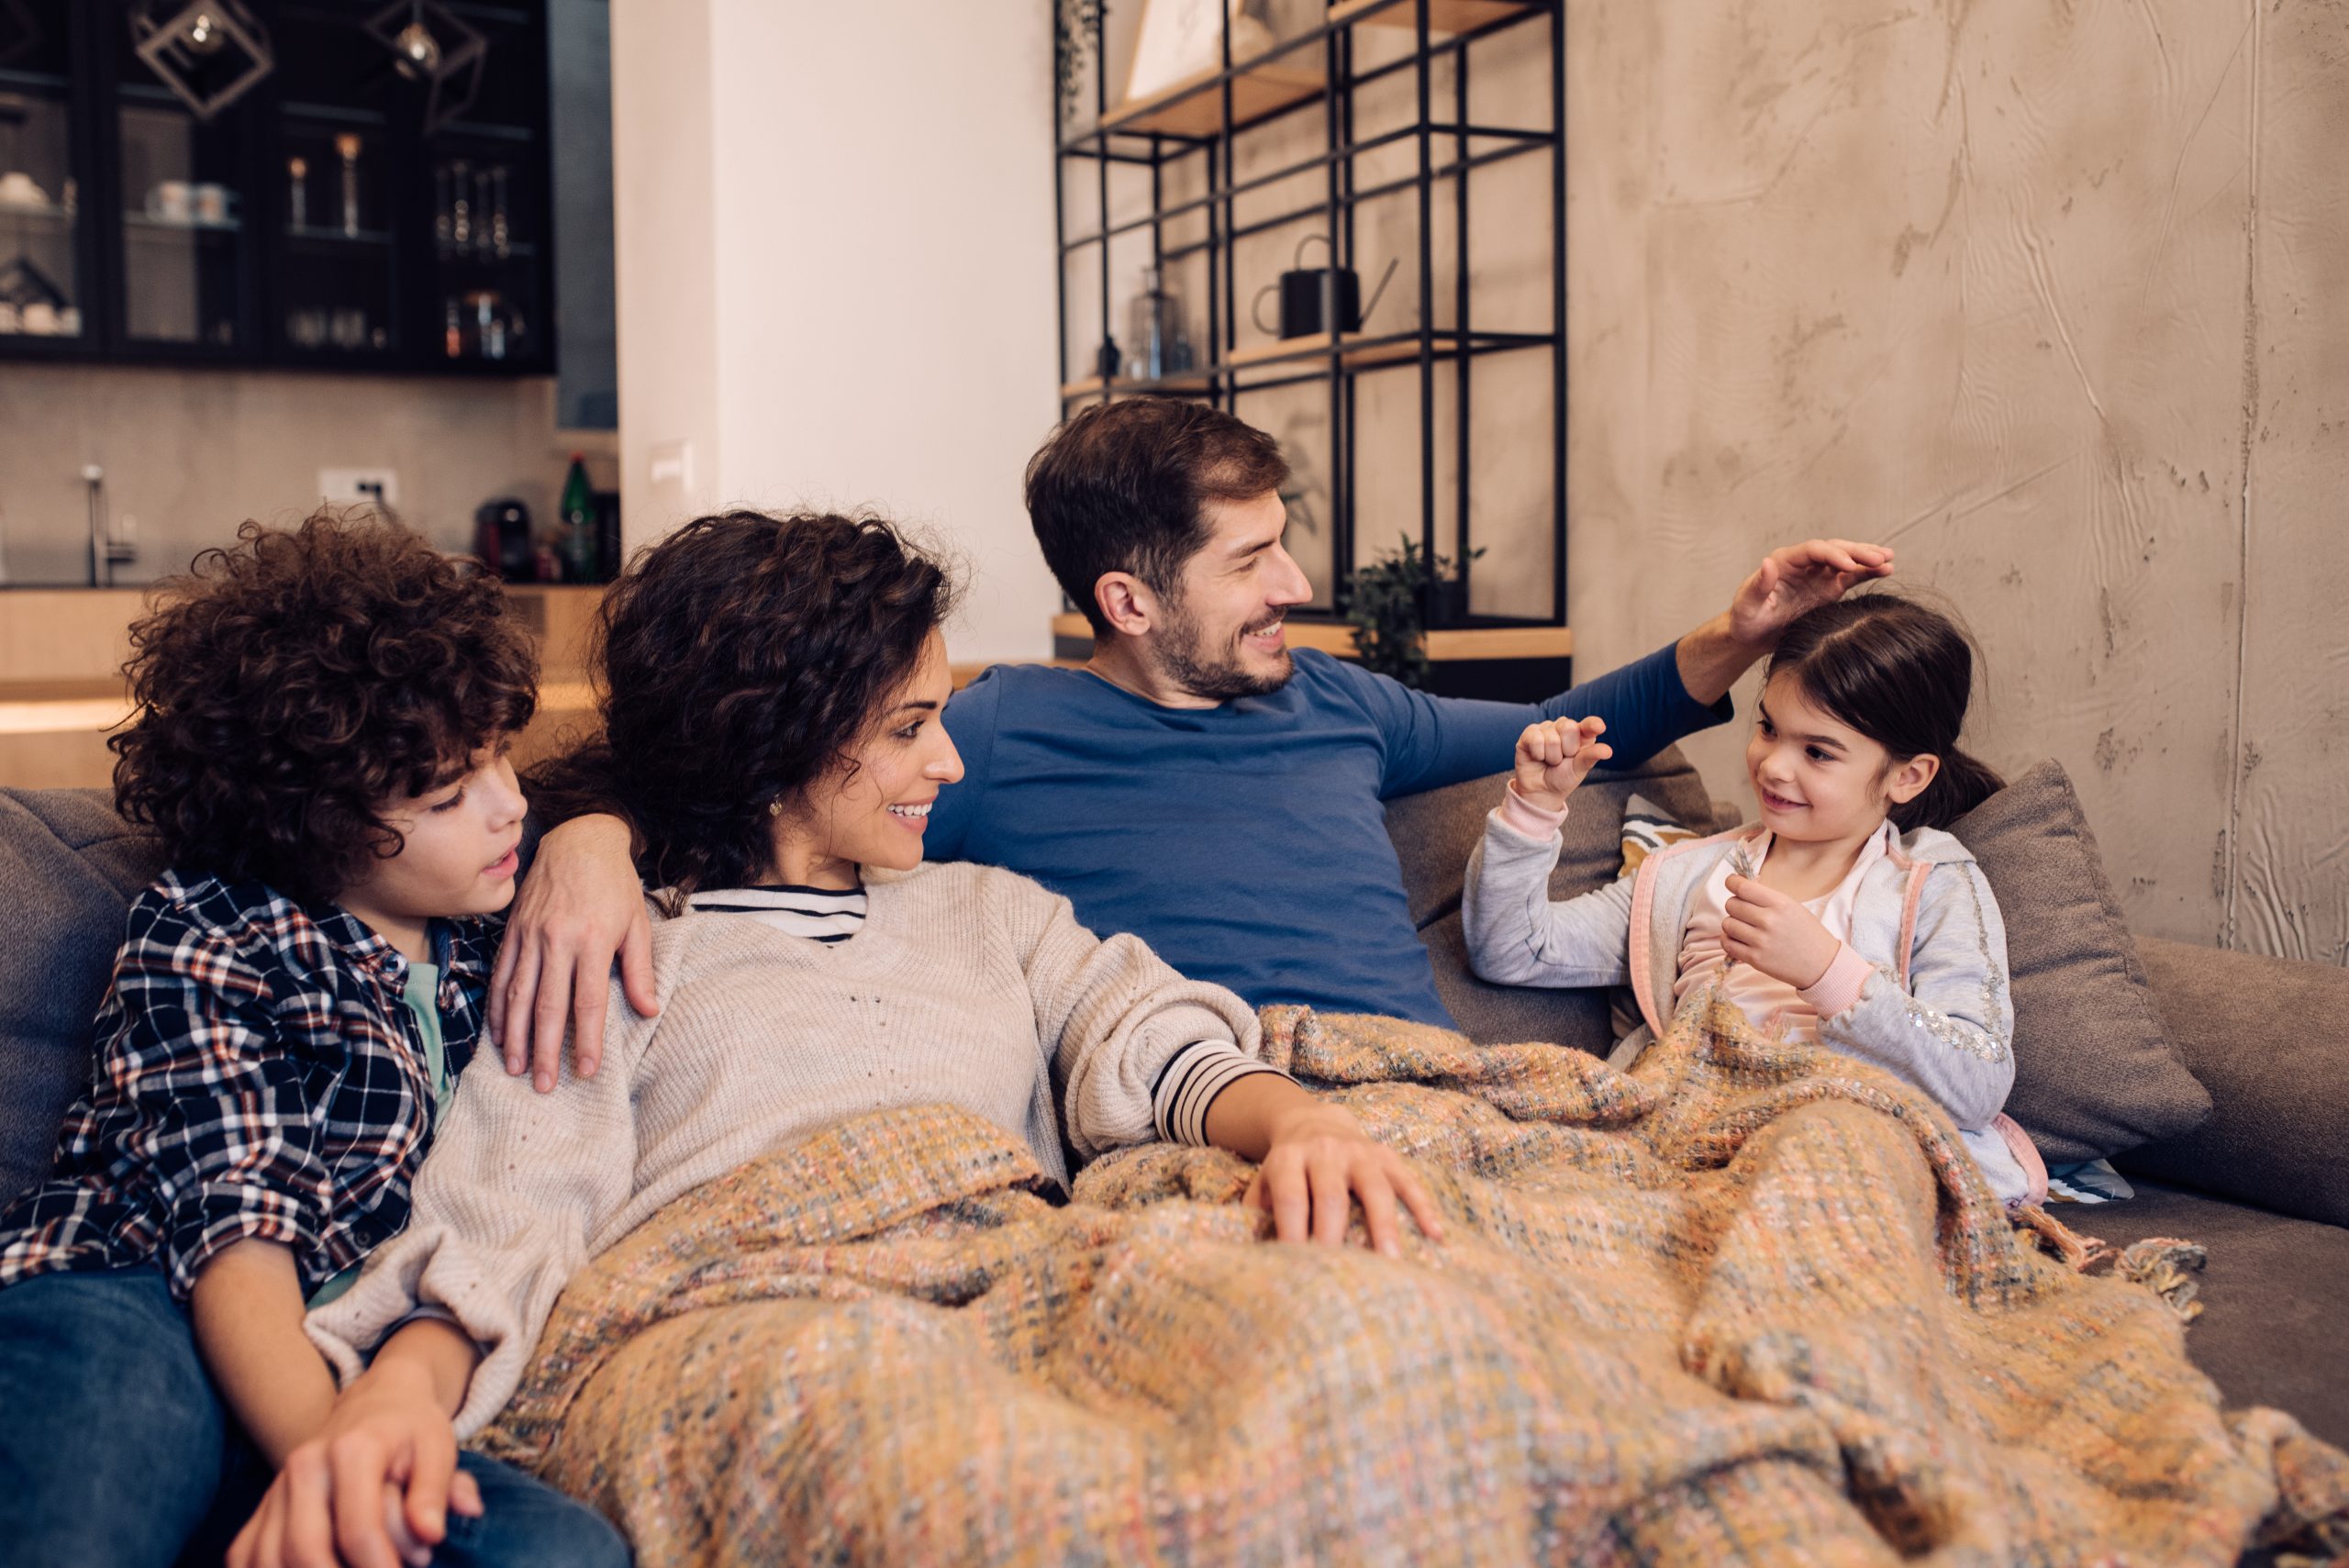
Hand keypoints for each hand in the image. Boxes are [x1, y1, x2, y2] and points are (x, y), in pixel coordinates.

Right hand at [227, 1366, 480, 1567]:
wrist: (375, 1403)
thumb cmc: (412, 1431)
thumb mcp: (439, 1450)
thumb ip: (437, 1493)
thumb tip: (431, 1534)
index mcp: (352, 1450)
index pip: (358, 1527)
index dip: (379, 1566)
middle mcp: (305, 1466)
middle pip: (305, 1548)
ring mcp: (277, 1487)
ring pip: (268, 1556)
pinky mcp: (262, 1506)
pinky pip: (244, 1553)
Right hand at [489, 813, 657, 1091]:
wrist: (580, 839)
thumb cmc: (615, 885)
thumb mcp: (637, 923)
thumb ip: (640, 970)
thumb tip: (649, 1012)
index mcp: (591, 941)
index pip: (587, 1002)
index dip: (585, 1040)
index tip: (585, 1071)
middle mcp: (556, 941)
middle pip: (547, 1006)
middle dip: (545, 1050)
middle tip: (544, 1085)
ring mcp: (530, 936)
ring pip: (516, 995)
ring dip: (515, 1037)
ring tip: (516, 1069)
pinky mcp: (513, 931)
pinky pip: (500, 975)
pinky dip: (496, 1007)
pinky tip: (498, 1033)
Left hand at [1245, 1102, 1444, 1256]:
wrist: (1313, 1121)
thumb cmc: (1287, 1169)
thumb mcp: (1263, 1182)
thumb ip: (1257, 1213)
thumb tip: (1251, 1257)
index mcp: (1289, 1159)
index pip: (1291, 1196)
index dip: (1294, 1229)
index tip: (1297, 1264)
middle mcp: (1325, 1151)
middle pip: (1331, 1195)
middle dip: (1334, 1234)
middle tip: (1339, 1273)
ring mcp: (1360, 1152)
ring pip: (1375, 1188)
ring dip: (1384, 1226)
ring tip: (1391, 1262)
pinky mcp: (1387, 1155)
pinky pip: (1408, 1181)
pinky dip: (1422, 1207)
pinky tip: (1435, 1235)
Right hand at [1512, 717, 1611, 810]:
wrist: (1542, 790)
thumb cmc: (1564, 777)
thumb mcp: (1580, 768)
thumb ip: (1591, 756)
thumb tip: (1609, 751)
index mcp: (1581, 734)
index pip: (1588, 725)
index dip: (1592, 724)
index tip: (1599, 727)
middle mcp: (1564, 727)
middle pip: (1568, 727)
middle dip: (1566, 750)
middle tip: (1562, 759)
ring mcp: (1546, 728)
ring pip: (1551, 738)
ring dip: (1551, 756)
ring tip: (1550, 761)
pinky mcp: (1529, 733)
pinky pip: (1536, 739)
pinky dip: (1538, 754)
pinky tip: (1538, 757)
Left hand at [1721, 873, 1842, 989]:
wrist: (1822, 964)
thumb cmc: (1807, 933)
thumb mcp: (1793, 907)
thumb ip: (1767, 898)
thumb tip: (1740, 887)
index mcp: (1780, 904)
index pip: (1743, 887)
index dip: (1732, 882)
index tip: (1731, 883)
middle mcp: (1769, 921)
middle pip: (1731, 905)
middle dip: (1735, 905)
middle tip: (1744, 911)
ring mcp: (1760, 941)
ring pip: (1727, 924)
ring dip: (1732, 924)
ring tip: (1744, 927)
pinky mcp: (1755, 959)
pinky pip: (1727, 944)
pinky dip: (1728, 940)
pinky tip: (1739, 939)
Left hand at [1726, 539, 1894, 648]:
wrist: (1753, 635)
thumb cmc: (1746, 619)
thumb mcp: (1747, 605)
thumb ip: (1758, 586)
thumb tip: (1768, 563)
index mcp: (1785, 561)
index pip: (1814, 550)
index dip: (1833, 555)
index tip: (1850, 566)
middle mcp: (1805, 564)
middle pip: (1835, 550)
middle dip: (1857, 553)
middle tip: (1880, 558)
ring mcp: (1819, 575)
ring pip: (1847, 560)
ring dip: (1868, 558)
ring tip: (1890, 560)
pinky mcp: (1829, 589)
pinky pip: (1852, 577)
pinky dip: (1868, 573)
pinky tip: (1887, 571)